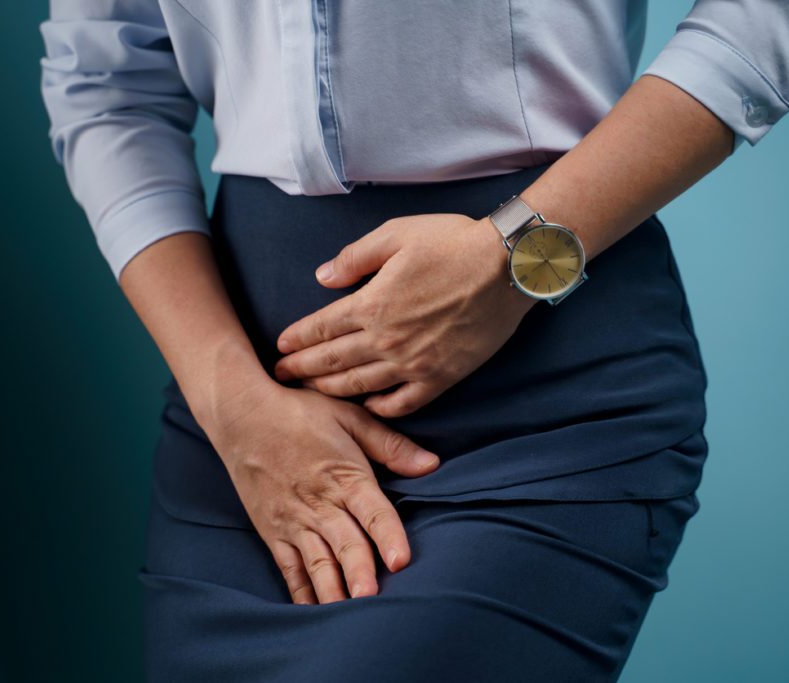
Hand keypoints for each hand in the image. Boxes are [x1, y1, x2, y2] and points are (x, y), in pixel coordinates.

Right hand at [208, 379, 441, 604]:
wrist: (241, 415)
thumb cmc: (300, 412)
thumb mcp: (349, 417)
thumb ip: (390, 445)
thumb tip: (431, 464)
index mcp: (344, 475)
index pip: (372, 511)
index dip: (388, 536)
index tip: (401, 560)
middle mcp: (319, 503)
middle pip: (345, 543)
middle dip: (359, 573)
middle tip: (372, 599)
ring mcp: (294, 521)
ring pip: (317, 563)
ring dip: (333, 590)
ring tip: (346, 618)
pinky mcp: (274, 532)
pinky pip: (290, 569)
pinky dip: (302, 593)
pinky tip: (315, 615)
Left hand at [273, 213, 535, 417]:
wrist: (508, 267)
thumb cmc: (452, 243)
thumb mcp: (396, 235)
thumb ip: (354, 258)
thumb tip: (322, 277)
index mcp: (371, 304)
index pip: (320, 328)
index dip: (296, 339)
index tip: (279, 347)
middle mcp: (386, 340)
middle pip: (332, 362)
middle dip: (301, 370)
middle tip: (281, 377)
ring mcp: (413, 363)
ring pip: (360, 385)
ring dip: (331, 390)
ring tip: (312, 392)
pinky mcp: (441, 377)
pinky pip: (404, 403)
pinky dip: (381, 408)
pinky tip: (368, 406)